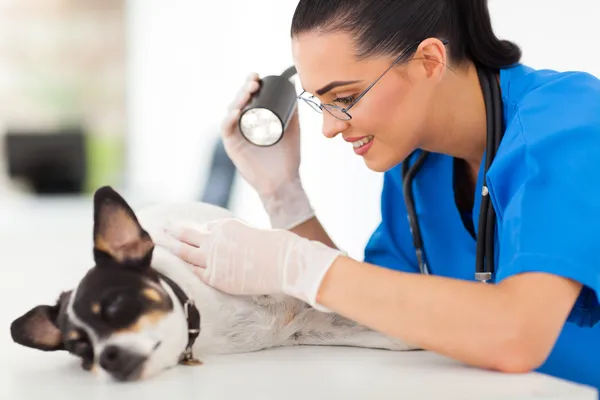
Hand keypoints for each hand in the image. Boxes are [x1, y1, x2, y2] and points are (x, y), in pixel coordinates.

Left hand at [160, 218, 343, 310]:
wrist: (285, 262)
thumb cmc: (278, 247)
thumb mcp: (254, 233)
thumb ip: (238, 237)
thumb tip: (233, 245)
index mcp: (225, 226)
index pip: (205, 228)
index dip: (196, 231)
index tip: (184, 230)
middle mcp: (215, 240)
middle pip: (186, 235)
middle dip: (171, 231)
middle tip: (159, 229)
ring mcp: (214, 260)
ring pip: (184, 253)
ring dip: (169, 248)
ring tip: (157, 245)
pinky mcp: (217, 278)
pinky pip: (196, 273)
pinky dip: (186, 269)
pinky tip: (177, 268)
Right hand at [221, 73, 313, 229]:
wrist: (284, 181)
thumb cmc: (287, 158)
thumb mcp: (292, 129)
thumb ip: (293, 111)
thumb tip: (294, 87)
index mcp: (255, 120)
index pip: (248, 99)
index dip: (250, 85)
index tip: (257, 76)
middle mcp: (243, 126)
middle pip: (238, 102)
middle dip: (244, 89)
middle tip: (254, 82)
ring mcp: (236, 136)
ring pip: (231, 112)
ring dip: (238, 99)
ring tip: (248, 91)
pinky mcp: (231, 147)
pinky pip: (226, 130)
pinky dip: (229, 119)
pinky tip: (237, 112)